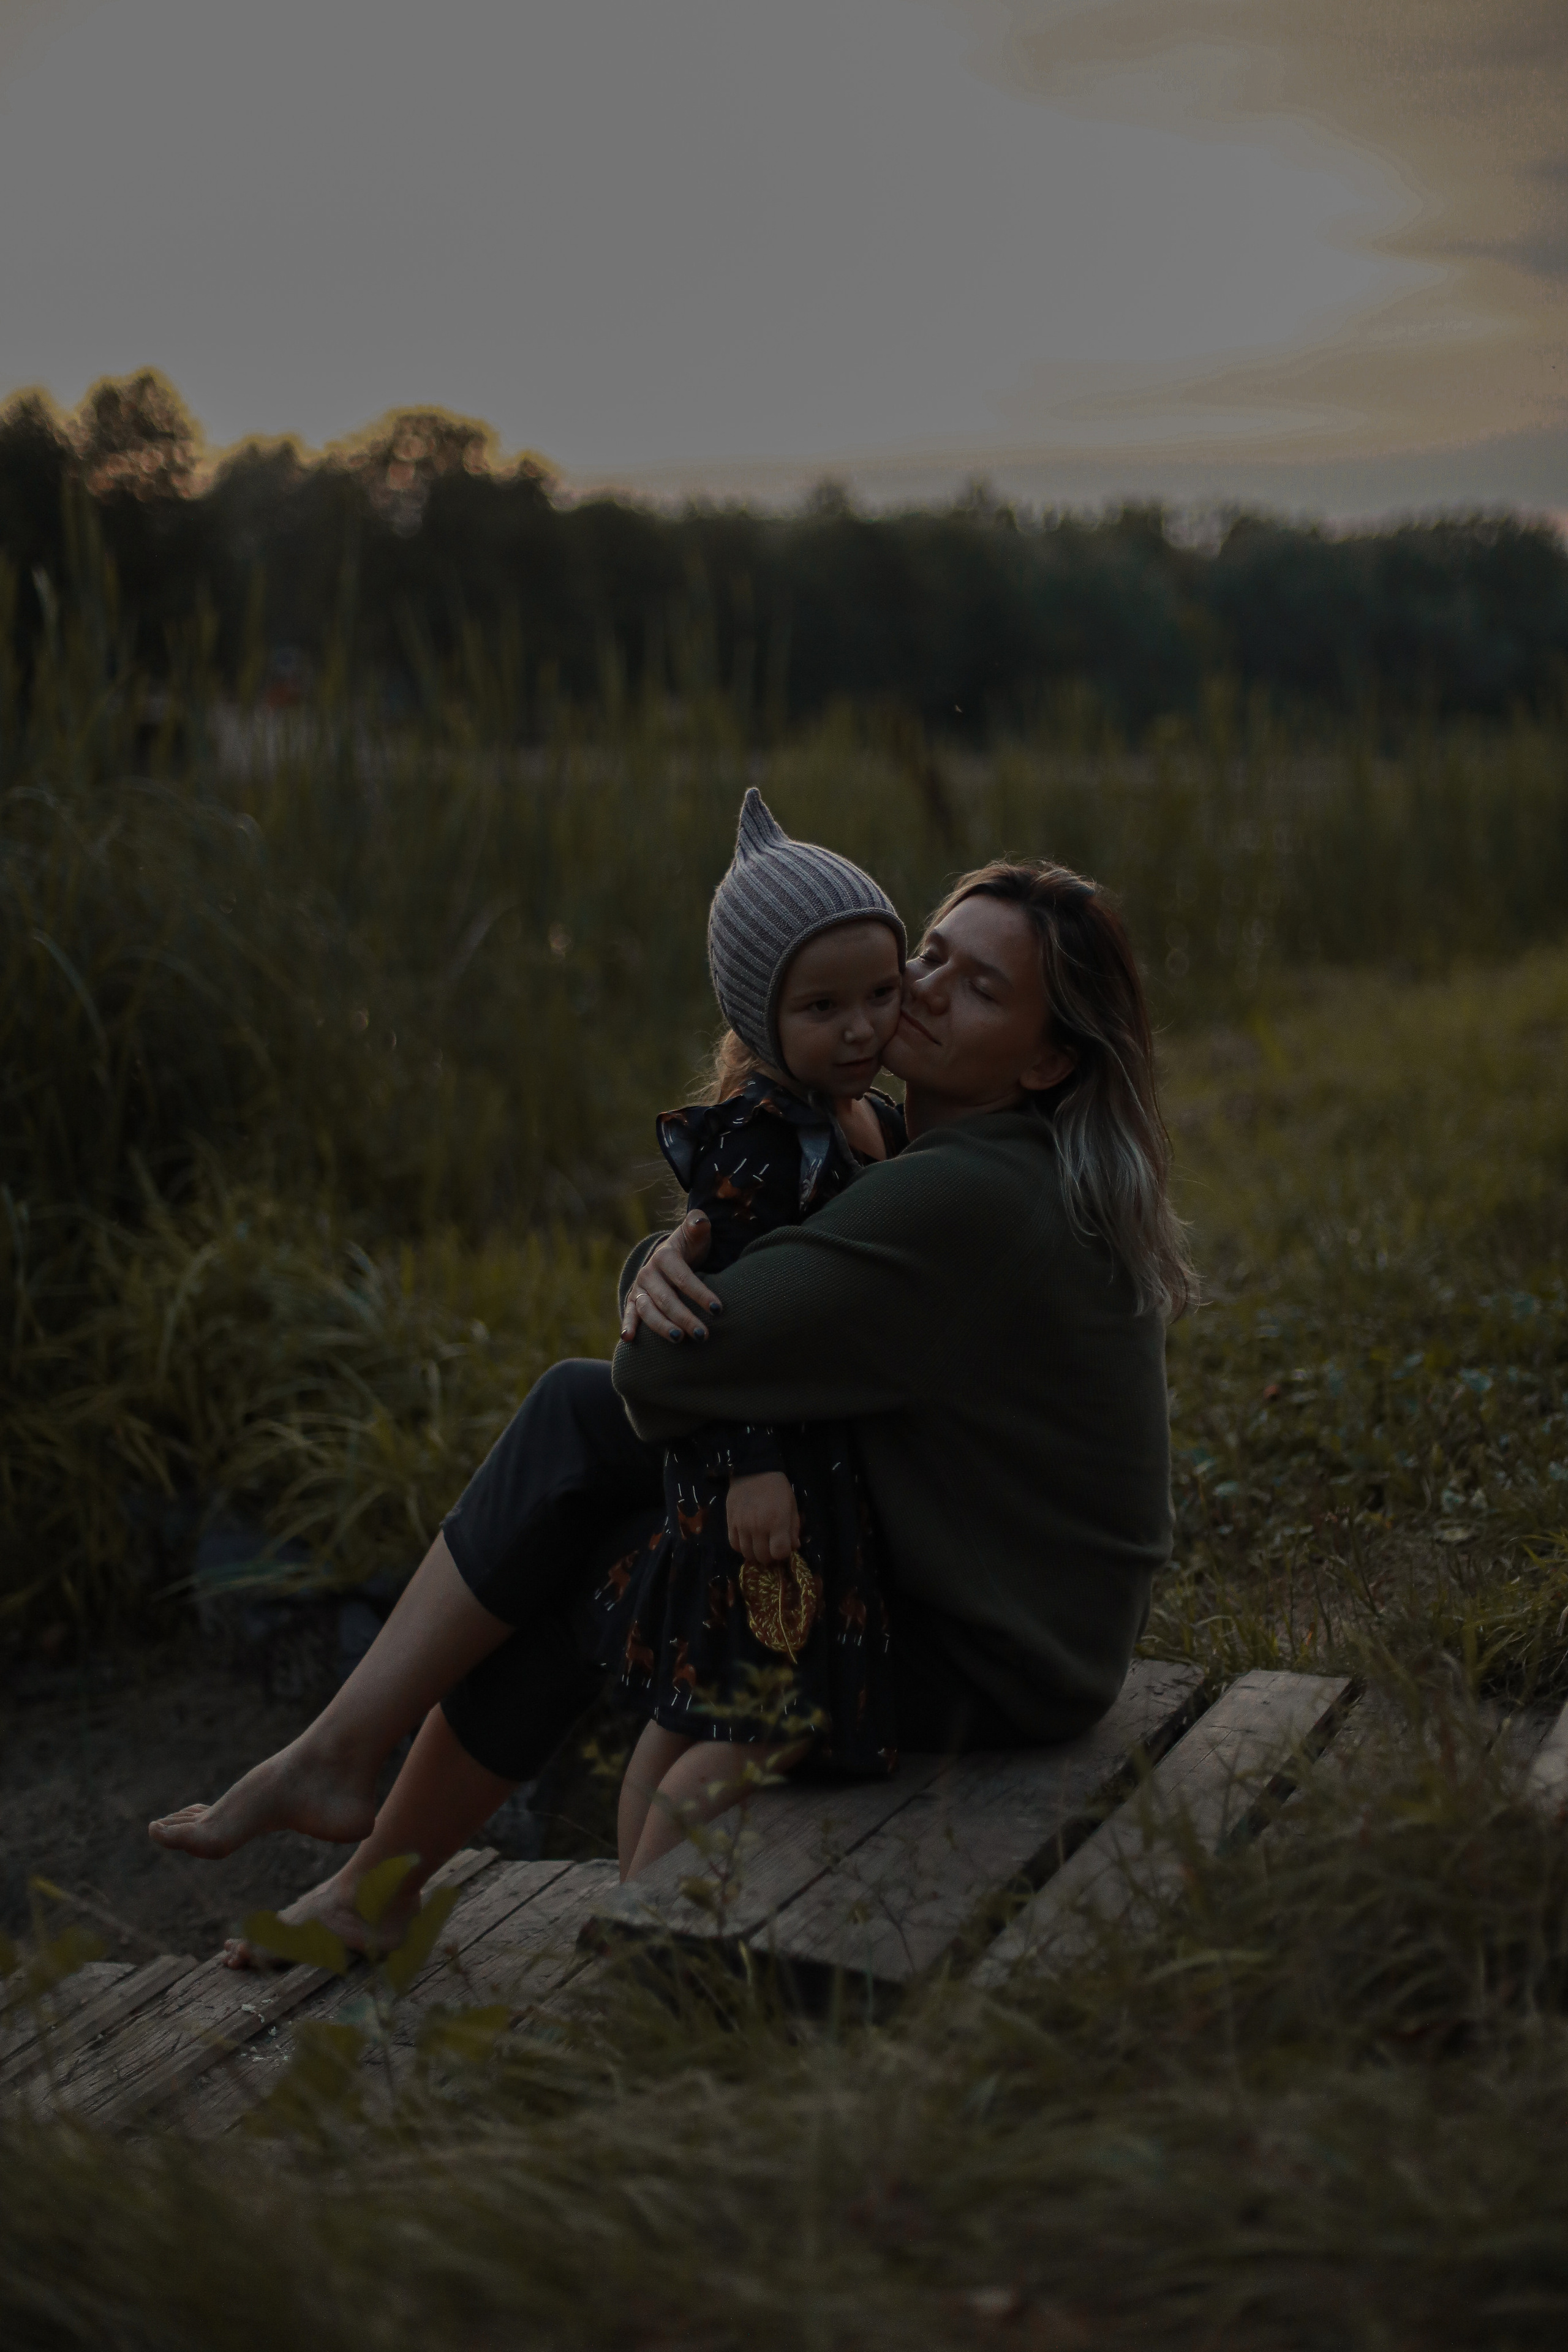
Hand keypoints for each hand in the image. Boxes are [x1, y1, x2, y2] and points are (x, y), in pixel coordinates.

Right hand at [620, 1210, 722, 1344]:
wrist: (671, 1253)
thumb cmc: (690, 1245)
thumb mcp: (695, 1233)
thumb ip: (698, 1225)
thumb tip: (700, 1221)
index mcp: (665, 1256)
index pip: (683, 1278)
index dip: (700, 1294)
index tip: (718, 1309)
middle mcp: (649, 1272)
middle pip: (666, 1299)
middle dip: (685, 1318)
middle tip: (703, 1335)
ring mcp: (640, 1287)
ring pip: (647, 1309)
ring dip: (662, 1326)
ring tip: (679, 1339)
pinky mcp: (634, 1299)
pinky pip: (630, 1312)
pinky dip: (627, 1325)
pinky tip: (628, 1339)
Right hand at [726, 1471, 800, 1564]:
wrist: (753, 1470)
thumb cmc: (777, 1488)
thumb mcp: (792, 1506)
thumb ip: (794, 1528)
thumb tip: (794, 1547)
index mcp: (777, 1521)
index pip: (779, 1553)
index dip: (783, 1553)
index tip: (783, 1547)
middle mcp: (758, 1526)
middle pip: (763, 1556)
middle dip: (770, 1556)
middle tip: (771, 1547)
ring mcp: (742, 1525)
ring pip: (747, 1553)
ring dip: (755, 1553)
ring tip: (760, 1545)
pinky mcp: (730, 1522)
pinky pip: (733, 1544)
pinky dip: (741, 1547)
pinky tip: (747, 1540)